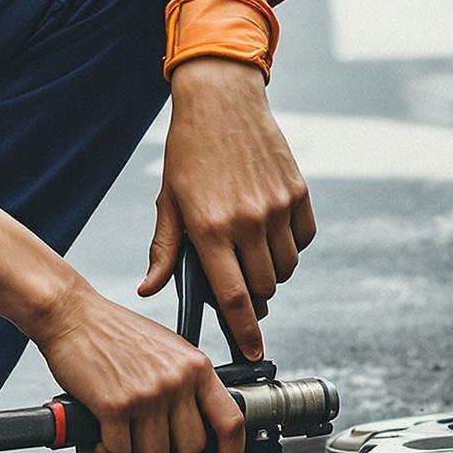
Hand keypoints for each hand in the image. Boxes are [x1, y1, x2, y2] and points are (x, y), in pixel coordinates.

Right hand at [29, 279, 245, 452]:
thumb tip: (199, 431)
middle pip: (190, 450)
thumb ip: (187, 386)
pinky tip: (98, 438)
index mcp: (195, 366)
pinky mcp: (114, 404)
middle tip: (148, 449)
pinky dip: (106, 452)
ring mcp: (147, 393)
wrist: (71, 315)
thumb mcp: (167, 351)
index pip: (230, 422)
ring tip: (118, 439)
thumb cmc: (114, 333)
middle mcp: (176, 379)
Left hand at [141, 58, 314, 360]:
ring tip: (248, 248)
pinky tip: (268, 227)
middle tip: (236, 278)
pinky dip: (290, 245)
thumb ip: (165, 250)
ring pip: (285, 268)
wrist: (222, 100)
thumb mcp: (169, 200)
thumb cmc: (189, 151)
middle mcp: (247, 222)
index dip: (245, 331)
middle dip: (252, 295)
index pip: (234, 297)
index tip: (254, 352)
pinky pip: (303, 241)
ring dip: (270, 270)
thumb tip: (149, 289)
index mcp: (210, 229)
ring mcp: (277, 207)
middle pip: (263, 288)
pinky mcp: (298, 193)